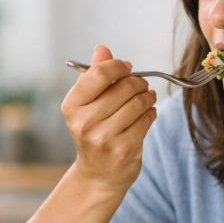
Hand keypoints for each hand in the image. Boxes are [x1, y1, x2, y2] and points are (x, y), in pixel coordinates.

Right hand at [61, 44, 157, 191]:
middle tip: (142, 85)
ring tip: (147, 98)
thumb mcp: (88, 104)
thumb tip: (102, 48)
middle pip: (124, 88)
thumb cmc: (95, 131)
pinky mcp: (124, 148)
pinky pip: (147, 119)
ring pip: (139, 103)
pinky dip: (151, 113)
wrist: (99, 174)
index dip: (118, 67)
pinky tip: (147, 114)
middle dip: (138, 83)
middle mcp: (84, 122)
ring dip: (148, 97)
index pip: (98, 74)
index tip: (127, 68)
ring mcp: (104, 137)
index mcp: (72, 106)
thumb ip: (95, 75)